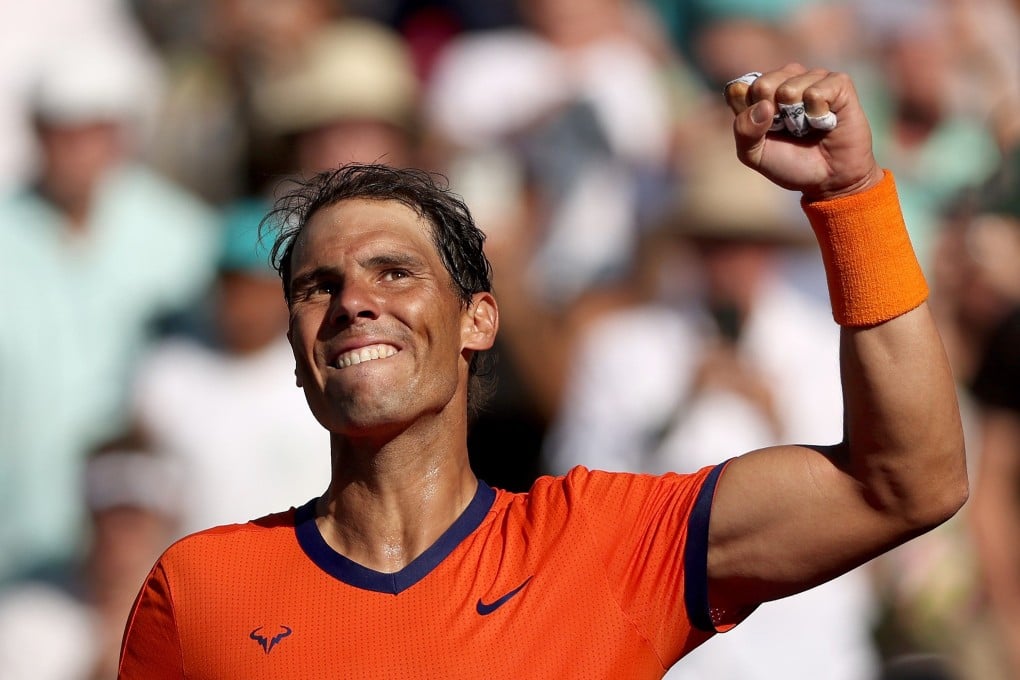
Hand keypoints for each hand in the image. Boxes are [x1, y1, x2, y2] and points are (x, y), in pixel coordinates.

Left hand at [725, 64, 883, 201]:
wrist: (829, 180)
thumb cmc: (790, 164)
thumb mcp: (755, 155)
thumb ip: (744, 131)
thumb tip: (763, 105)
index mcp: (760, 93)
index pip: (737, 90)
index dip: (747, 114)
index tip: (763, 131)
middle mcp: (785, 79)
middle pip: (762, 84)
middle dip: (772, 115)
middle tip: (789, 129)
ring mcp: (812, 78)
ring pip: (789, 88)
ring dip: (797, 118)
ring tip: (809, 126)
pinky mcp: (838, 83)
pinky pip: (816, 92)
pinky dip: (818, 114)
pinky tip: (825, 121)